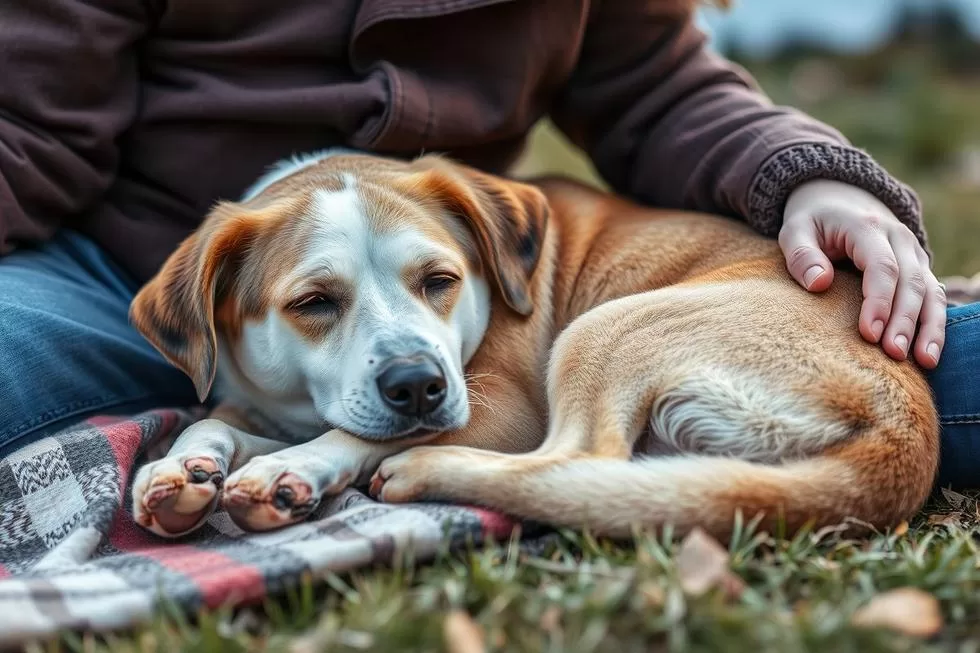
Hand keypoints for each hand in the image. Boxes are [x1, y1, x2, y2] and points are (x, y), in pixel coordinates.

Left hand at [779, 179, 944, 367]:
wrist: (839, 199)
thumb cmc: (812, 222)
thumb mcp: (794, 230)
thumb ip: (802, 255)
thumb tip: (819, 283)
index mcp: (868, 228)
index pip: (881, 267)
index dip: (879, 301)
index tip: (869, 334)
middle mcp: (899, 239)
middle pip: (910, 283)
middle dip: (904, 321)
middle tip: (893, 354)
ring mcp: (912, 254)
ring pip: (930, 291)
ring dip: (929, 327)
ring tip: (923, 362)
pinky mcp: (917, 269)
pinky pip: (933, 296)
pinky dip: (934, 324)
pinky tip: (928, 353)